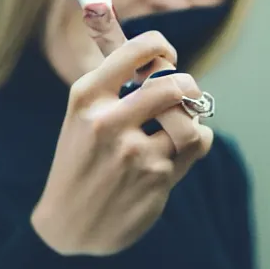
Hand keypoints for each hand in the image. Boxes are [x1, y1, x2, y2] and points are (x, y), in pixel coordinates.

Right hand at [31, 31, 212, 255]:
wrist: (70, 221)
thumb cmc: (81, 160)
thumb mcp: (82, 115)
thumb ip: (114, 84)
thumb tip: (157, 54)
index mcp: (87, 97)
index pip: (136, 51)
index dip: (161, 47)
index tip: (166, 56)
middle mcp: (107, 121)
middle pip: (171, 84)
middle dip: (186, 84)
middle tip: (185, 91)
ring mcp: (133, 152)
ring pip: (189, 116)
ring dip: (191, 115)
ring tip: (180, 122)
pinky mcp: (155, 178)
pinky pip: (197, 142)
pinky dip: (199, 138)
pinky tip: (184, 144)